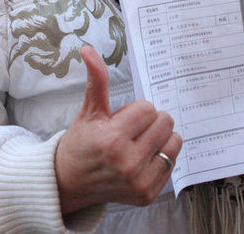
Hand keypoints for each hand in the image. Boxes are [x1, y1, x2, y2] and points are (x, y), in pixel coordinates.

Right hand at [55, 45, 181, 213]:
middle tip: (128, 133)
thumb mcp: (89, 111)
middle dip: (149, 122)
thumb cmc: (81, 144)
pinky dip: (160, 157)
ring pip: (174, 142)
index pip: (148, 108)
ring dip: (159, 139)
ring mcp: (139, 181)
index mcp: (112, 139)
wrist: (70, 183)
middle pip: (165, 122)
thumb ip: (96, 79)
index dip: (135, 110)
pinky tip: (140, 160)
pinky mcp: (147, 194)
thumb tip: (88, 49)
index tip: (120, 121)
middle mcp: (127, 163)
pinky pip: (172, 163)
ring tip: (137, 145)